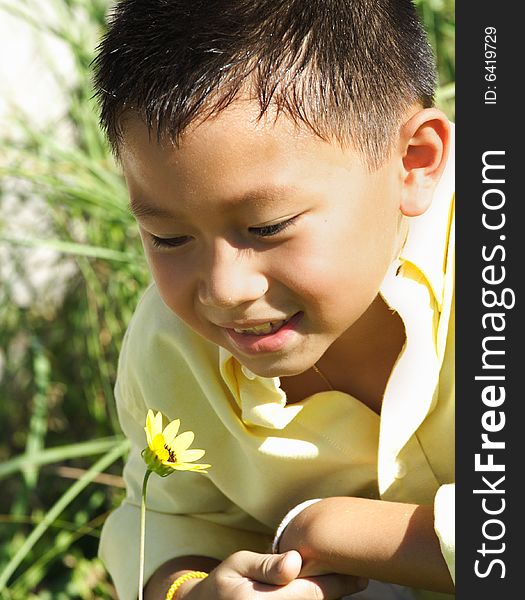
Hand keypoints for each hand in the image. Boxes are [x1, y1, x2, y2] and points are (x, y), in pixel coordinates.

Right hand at [181, 550, 367, 599]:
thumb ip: (266, 565)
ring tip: (350, 583)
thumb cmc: (223, 582)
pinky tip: (325, 591)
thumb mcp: (238, 564)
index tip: (360, 575)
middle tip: (361, 579)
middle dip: (339, 590)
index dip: (338, 583)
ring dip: (329, 596)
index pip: (311, 592)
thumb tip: (295, 562)